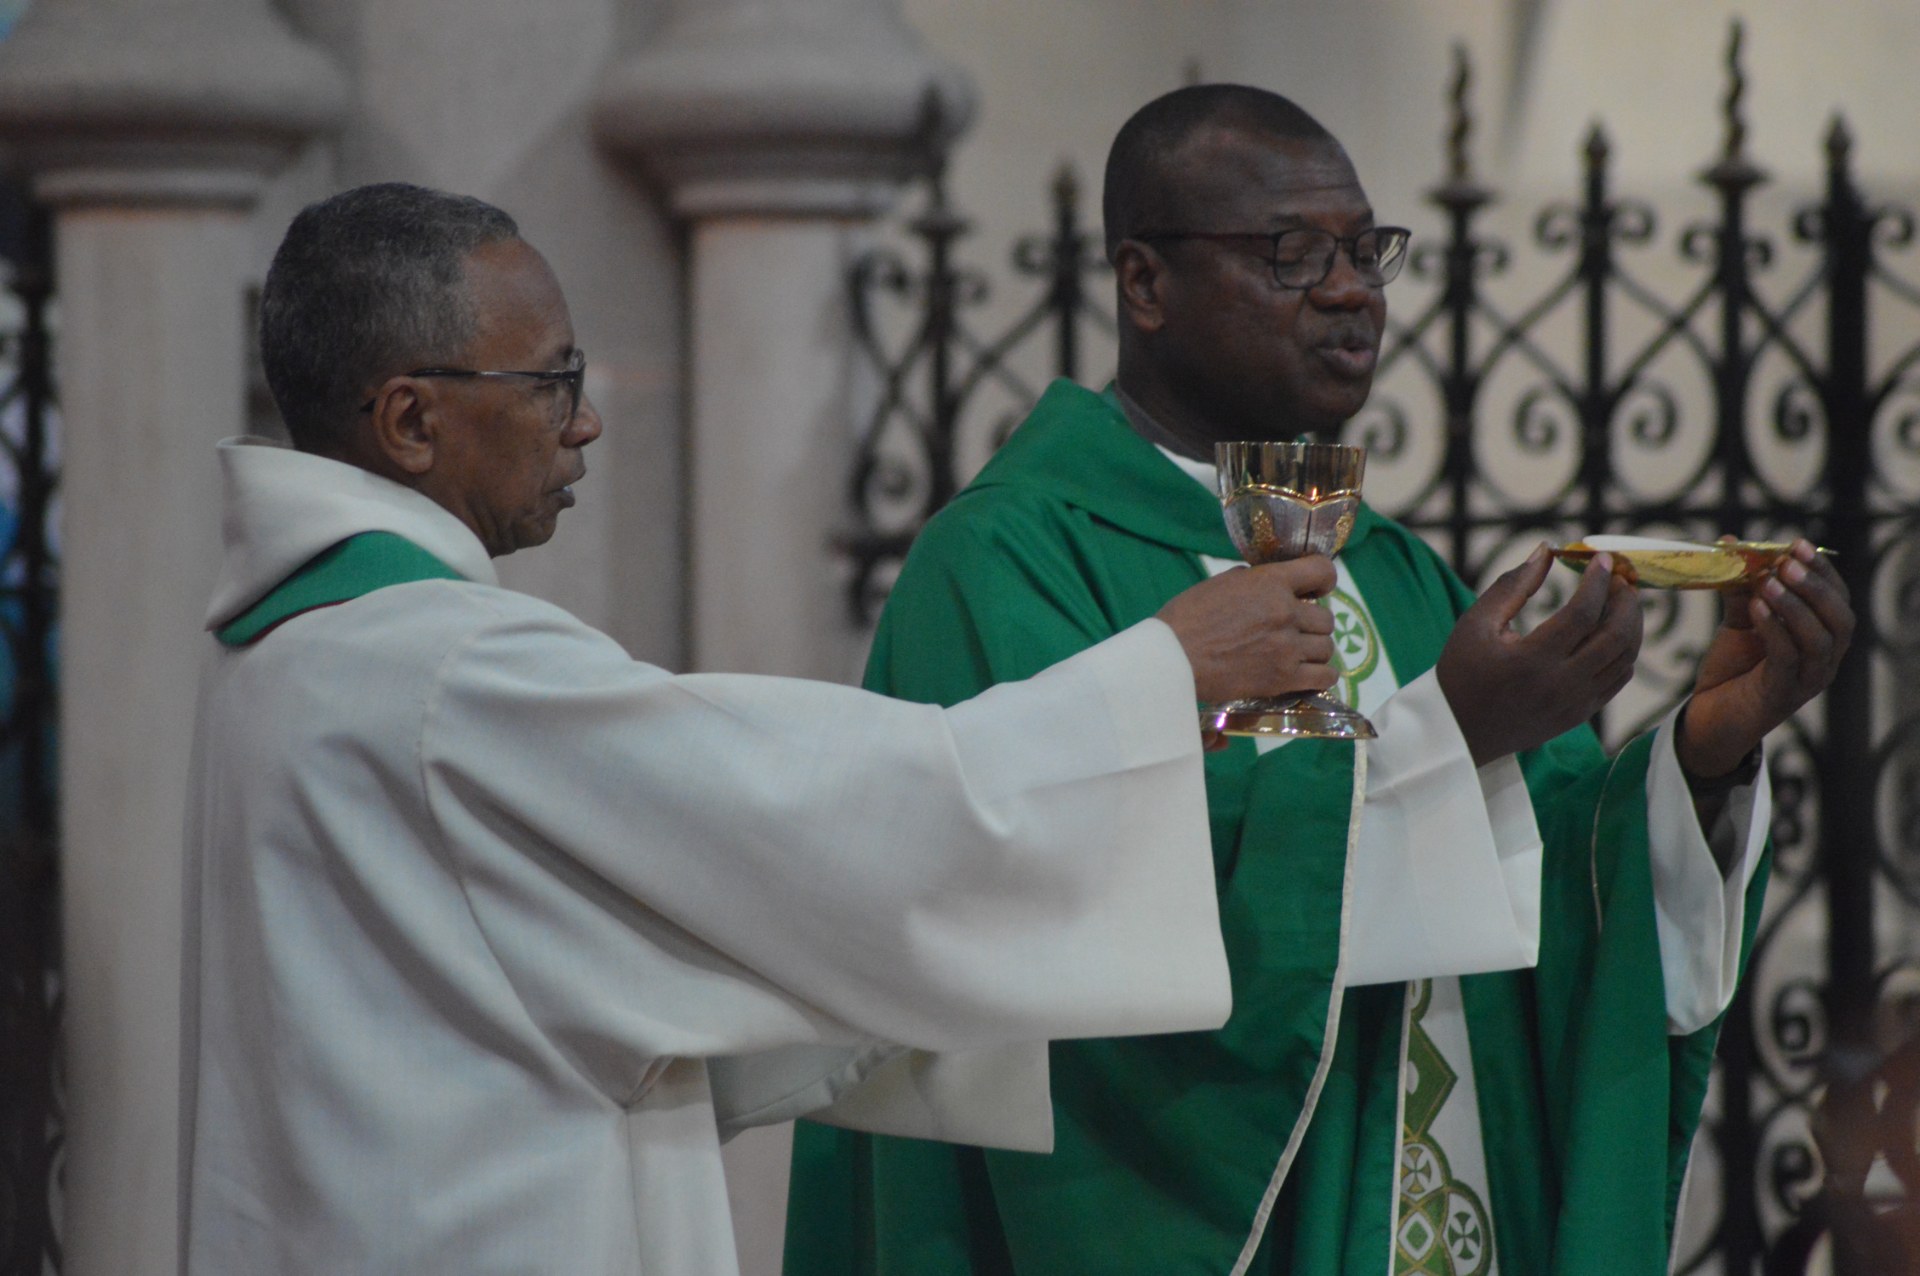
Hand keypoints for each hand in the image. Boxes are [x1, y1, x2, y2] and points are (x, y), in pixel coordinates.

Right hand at [1157, 556, 1338, 704]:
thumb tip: (1267, 583)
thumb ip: (1252, 580)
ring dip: (1314, 650)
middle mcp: (1286, 612)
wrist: (1174, 658)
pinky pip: (1324, 677)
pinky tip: (1307, 673)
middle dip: (1312, 623)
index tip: (1317, 590)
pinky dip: (1320, 675)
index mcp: (1271, 582)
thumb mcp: (1220, 583)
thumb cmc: (1188, 617)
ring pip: (1326, 648)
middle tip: (1295, 629)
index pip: (1322, 571)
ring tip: (1297, 653)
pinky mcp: (1283, 678)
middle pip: (1326, 618)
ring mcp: (1287, 647)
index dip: (1324, 579)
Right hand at [1437, 543, 1643, 766]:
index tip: (1602, 559)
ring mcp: (1574, 704)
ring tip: (1620, 601)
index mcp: (1531, 661)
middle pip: (1616, 636)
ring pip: (1625, 658)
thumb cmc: (1461, 671)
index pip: (1582, 613)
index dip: (1597, 582)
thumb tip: (1544, 551)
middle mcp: (1560, 685)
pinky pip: (1617, 679)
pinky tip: (1612, 632)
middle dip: (1625, 601)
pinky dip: (1624, 651)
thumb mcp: (1476, 623)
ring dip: (1631, 624)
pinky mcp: (1579, 715)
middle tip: (1619, 578)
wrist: (1458, 730)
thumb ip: (1512, 585)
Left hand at [1677, 539, 1852, 778]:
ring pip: (1819, 641)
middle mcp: (1824, 661)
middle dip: (1816, 586)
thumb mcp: (1739, 622)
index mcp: (1823, 639)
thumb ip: (1740, 588)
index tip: (1799, 544)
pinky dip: (1774, 630)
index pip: (1838, 600)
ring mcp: (1807, 681)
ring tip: (1767, 582)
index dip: (1824, 571)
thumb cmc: (1732, 669)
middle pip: (1840, 620)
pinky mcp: (1781, 695)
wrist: (1708, 717)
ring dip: (1795, 607)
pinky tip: (1756, 608)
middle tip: (1786, 562)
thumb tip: (1729, 542)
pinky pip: (1787, 659)